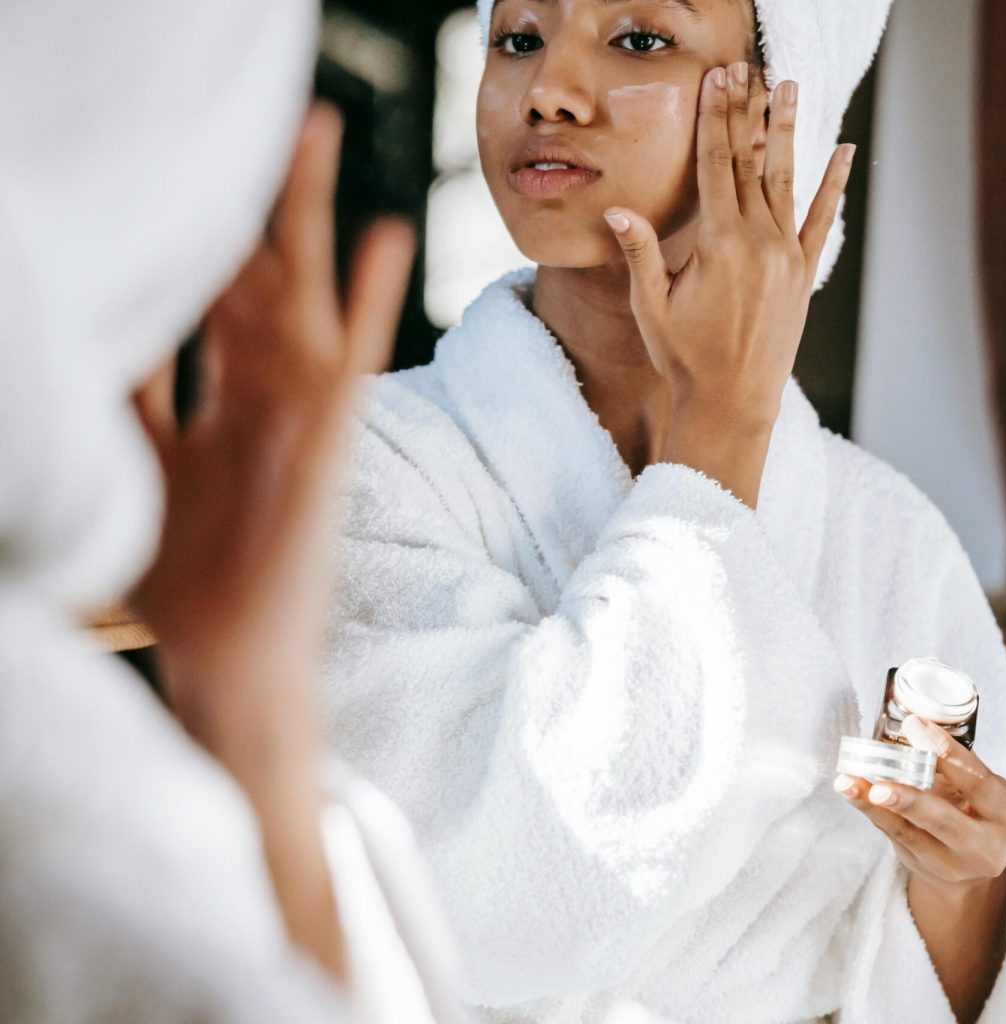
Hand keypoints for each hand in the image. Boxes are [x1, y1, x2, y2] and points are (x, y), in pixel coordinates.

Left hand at [131, 103, 414, 699]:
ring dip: (303, 215)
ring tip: (308, 129)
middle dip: (250, 201)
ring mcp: (297, 418)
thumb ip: (130, 399)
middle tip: (261, 121)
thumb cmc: (185, 582)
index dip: (192, 236)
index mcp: (215, 404)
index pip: (202, 299)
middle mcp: (257, 398)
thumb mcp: (137, 472)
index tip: (182, 174)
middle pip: (251, 278)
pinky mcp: (330, 446)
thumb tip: (99, 326)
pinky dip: (373, 303)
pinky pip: (355, 363)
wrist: (228, 661)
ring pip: (298, 297)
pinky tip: (388, 237)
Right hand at [603, 63, 854, 505]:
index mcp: (719, 244)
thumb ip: (640, 254)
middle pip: (750, 162)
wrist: (732, 404)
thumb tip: (617, 211)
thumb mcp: (651, 308)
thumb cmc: (684, 359)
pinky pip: (820, 219)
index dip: (716, 118)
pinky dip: (831, 185)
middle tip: (744, 69)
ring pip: (786, 180)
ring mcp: (787, 255)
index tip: (717, 80)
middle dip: (746, 112)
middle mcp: (759, 241)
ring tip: (790, 88)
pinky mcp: (803, 274)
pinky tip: (843, 152)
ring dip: (787, 131)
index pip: (717, 165)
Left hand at [834, 715, 1005, 889]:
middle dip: (909, 801)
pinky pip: (892, 835)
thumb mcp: (980, 785)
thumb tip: (912, 726)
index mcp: (1005, 814)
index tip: (914, 726)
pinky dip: (869, 811)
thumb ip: (952, 762)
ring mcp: (950, 862)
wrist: (972, 859)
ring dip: (873, 806)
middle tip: (880, 786)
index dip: (946, 754)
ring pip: (908, 832)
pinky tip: (850, 791)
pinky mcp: (920, 864)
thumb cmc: (975, 806)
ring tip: (847, 783)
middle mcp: (984, 845)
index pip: (977, 783)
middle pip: (944, 821)